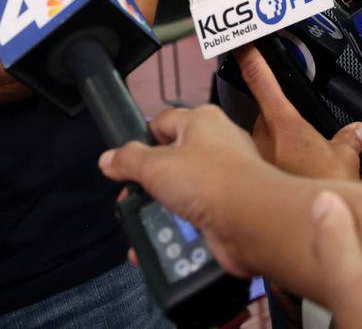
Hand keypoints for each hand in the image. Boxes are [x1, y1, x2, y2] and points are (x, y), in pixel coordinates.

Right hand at [98, 105, 281, 278]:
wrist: (252, 222)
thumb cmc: (213, 180)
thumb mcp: (154, 166)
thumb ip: (127, 161)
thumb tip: (109, 159)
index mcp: (201, 121)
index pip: (163, 122)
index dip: (142, 142)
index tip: (125, 163)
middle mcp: (216, 146)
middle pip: (171, 162)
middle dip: (149, 185)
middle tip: (132, 200)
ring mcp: (224, 180)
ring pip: (182, 194)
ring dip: (163, 212)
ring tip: (149, 226)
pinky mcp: (228, 209)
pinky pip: (196, 218)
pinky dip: (180, 231)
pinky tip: (167, 241)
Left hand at [238, 47, 361, 181]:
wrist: (313, 229)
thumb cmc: (326, 193)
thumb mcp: (346, 161)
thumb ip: (348, 142)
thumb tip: (357, 131)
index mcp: (285, 124)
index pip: (262, 82)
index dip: (250, 60)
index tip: (241, 46)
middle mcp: (262, 139)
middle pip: (259, 117)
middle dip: (273, 123)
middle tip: (293, 138)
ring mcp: (253, 161)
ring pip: (256, 143)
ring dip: (270, 149)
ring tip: (294, 166)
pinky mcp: (250, 181)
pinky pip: (257, 167)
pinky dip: (269, 171)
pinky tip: (286, 183)